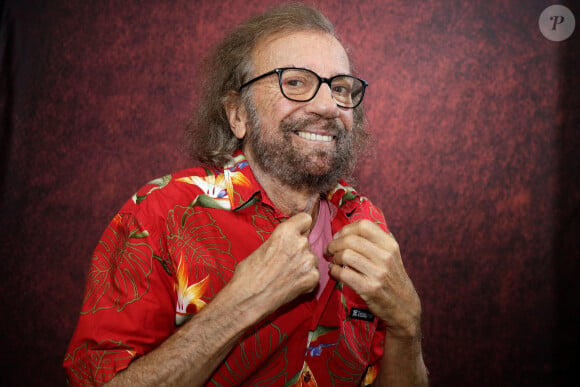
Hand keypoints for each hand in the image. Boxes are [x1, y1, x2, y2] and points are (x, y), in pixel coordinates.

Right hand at [228, 212, 319, 317]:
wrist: (248, 299)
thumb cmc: (248, 274)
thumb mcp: (262, 247)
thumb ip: (279, 241)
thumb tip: (286, 242)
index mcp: (286, 231)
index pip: (305, 219)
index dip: (300, 227)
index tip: (296, 234)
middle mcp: (301, 243)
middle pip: (307, 241)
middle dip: (298, 249)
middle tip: (284, 261)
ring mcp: (309, 261)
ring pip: (311, 258)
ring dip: (303, 264)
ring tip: (287, 275)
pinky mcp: (313, 278)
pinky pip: (314, 274)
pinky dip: (306, 279)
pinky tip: (292, 284)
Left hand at [326, 220, 420, 339]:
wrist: (404, 306)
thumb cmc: (393, 278)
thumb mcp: (392, 255)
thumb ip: (376, 240)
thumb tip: (350, 228)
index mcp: (390, 245)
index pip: (363, 225)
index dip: (346, 229)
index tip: (339, 237)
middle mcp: (385, 256)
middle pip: (350, 240)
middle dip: (334, 244)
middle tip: (330, 250)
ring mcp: (378, 273)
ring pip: (345, 255)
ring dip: (334, 258)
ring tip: (334, 262)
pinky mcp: (369, 289)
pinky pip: (343, 274)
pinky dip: (334, 272)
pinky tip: (335, 273)